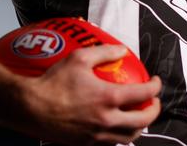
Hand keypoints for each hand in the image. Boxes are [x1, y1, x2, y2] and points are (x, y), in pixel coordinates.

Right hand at [22, 44, 161, 145]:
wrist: (31, 107)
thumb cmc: (54, 81)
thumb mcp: (79, 57)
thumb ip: (104, 52)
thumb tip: (122, 50)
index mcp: (109, 98)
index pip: (144, 94)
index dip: (155, 87)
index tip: (155, 81)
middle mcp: (107, 120)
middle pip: (143, 121)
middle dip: (154, 111)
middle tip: (153, 101)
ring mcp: (97, 135)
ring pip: (129, 137)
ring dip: (139, 126)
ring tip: (139, 116)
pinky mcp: (87, 143)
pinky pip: (111, 143)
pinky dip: (120, 134)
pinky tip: (116, 125)